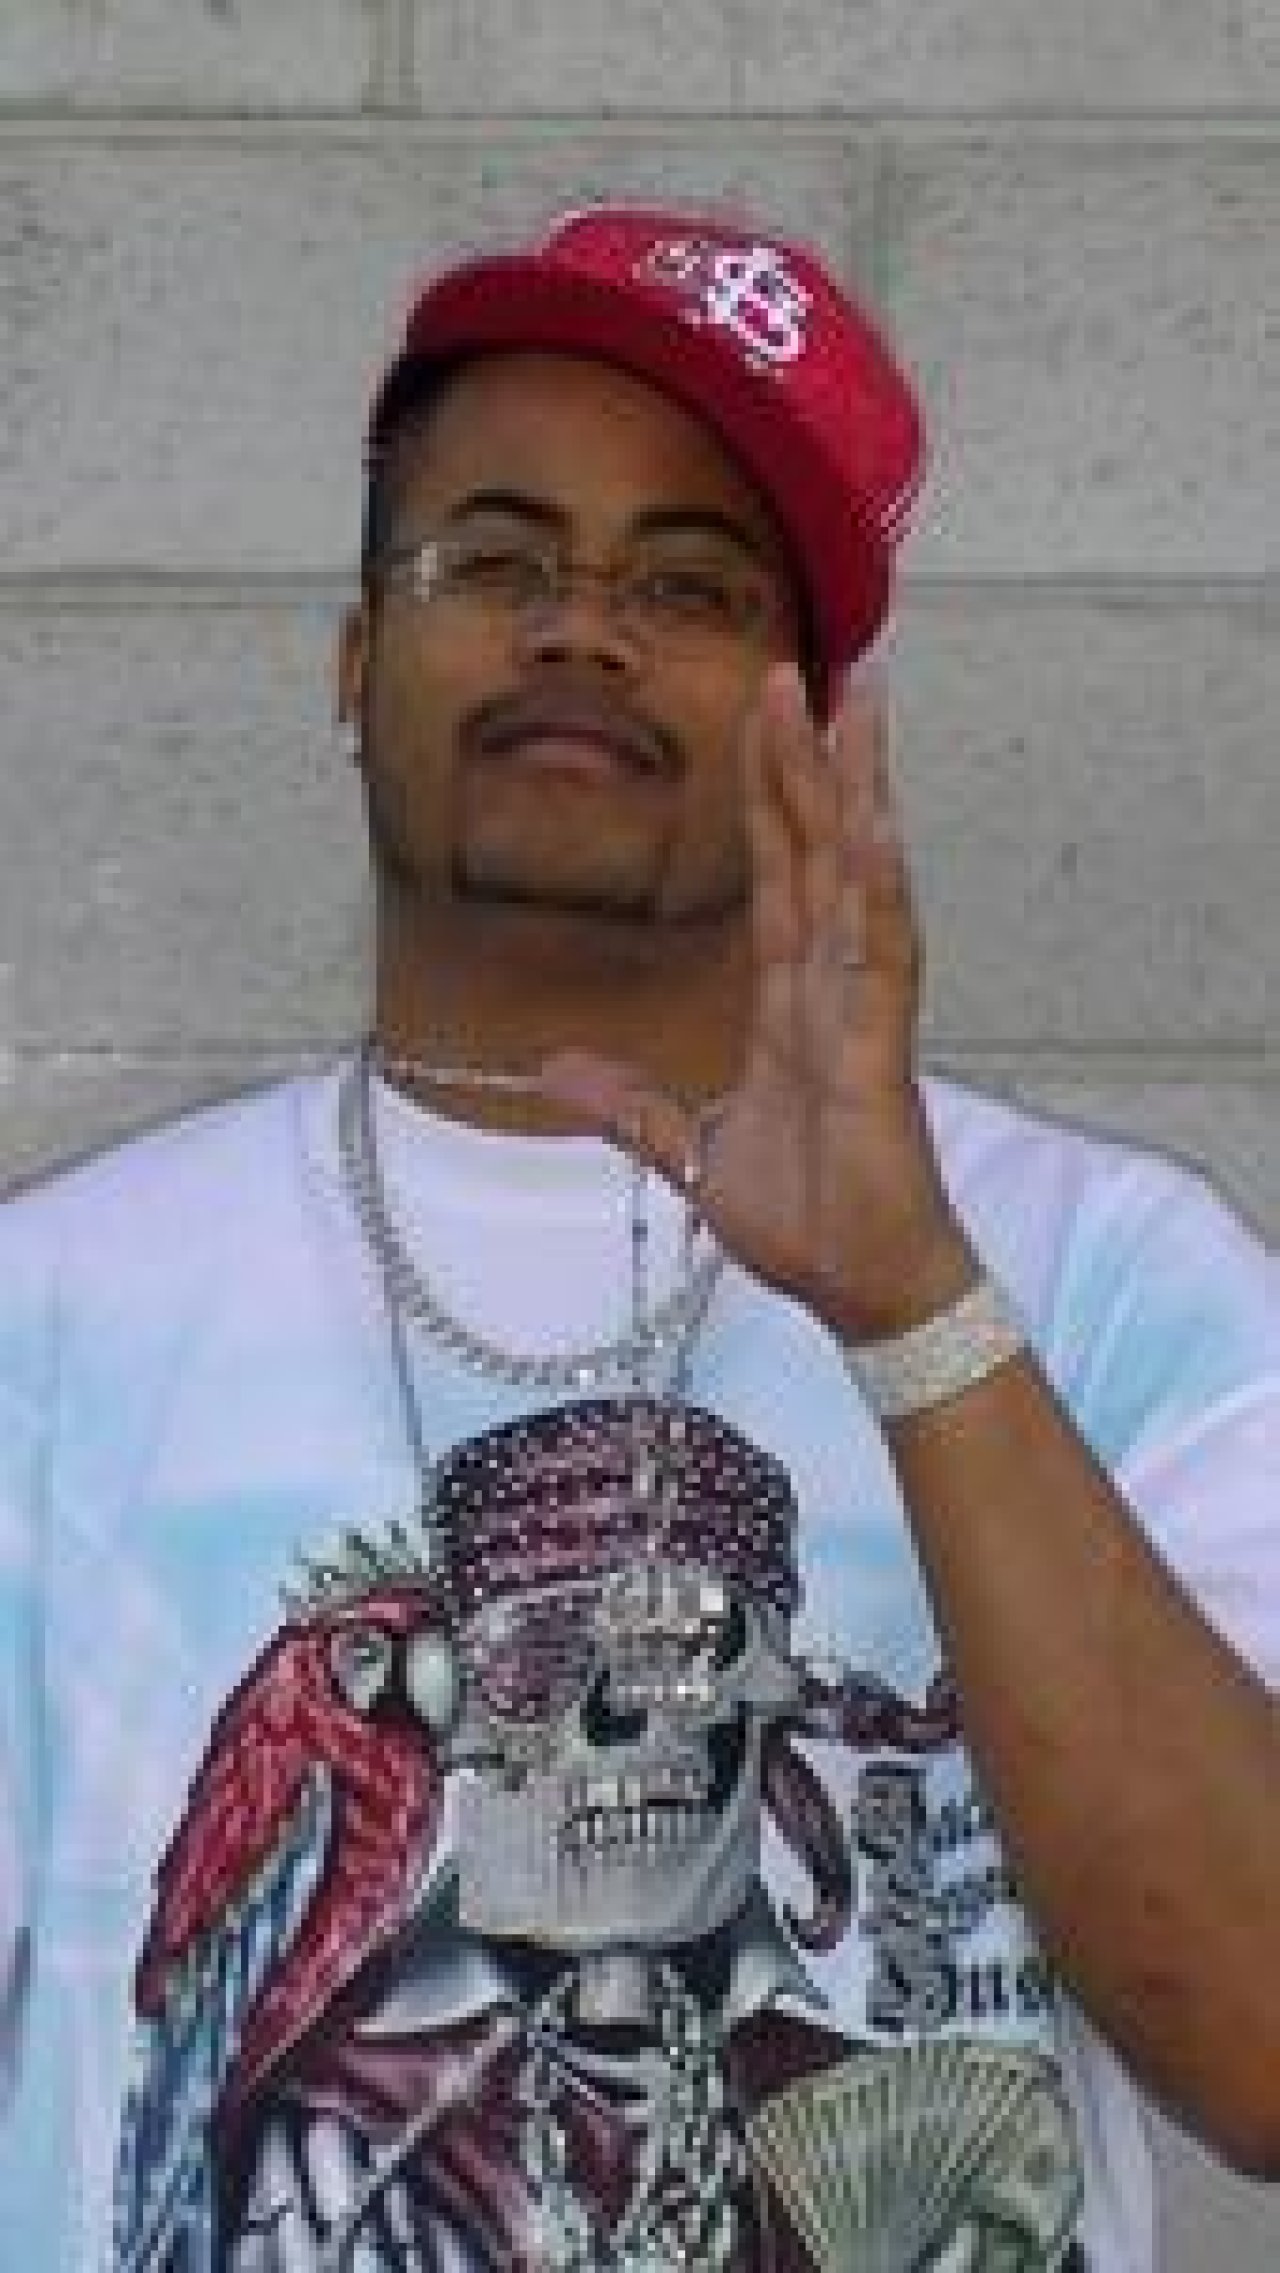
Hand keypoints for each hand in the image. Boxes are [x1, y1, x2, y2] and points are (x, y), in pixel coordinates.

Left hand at [538, 661, 974, 1342]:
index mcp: (790, 1002)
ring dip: (853, 791)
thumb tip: (553, 1070)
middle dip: (807, 759)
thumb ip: (631, 1103)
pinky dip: (878, 888)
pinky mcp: (880, 1054)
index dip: (767, 793)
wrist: (859, 1291)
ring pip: (858, 877)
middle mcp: (832, 987)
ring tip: (852, 705)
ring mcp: (862, 1012)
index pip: (775, 874)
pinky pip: (881, 956)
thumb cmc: (806, 1220)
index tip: (761, 714)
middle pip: (817, 850)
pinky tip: (874, 823)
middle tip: (798, 666)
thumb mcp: (691, 1149)